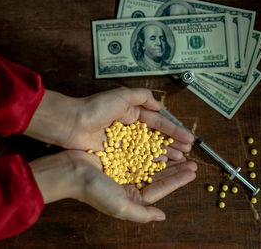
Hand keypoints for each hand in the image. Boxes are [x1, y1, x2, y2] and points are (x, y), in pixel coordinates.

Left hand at [24, 87, 193, 164]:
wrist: (72, 123)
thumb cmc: (95, 108)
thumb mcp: (122, 95)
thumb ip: (142, 96)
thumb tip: (158, 105)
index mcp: (131, 112)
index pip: (157, 122)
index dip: (173, 130)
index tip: (188, 138)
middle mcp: (128, 127)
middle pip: (155, 137)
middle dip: (172, 144)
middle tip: (188, 152)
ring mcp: (122, 142)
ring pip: (147, 149)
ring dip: (164, 153)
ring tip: (180, 159)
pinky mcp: (114, 153)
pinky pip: (135, 158)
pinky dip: (148, 161)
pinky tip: (160, 165)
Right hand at [30, 150, 196, 222]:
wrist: (71, 170)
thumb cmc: (94, 190)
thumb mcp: (121, 206)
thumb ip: (142, 213)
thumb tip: (161, 216)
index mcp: (131, 197)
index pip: (160, 189)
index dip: (177, 181)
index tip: (191, 172)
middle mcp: (128, 184)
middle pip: (157, 175)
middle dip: (175, 169)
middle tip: (191, 161)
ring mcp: (123, 168)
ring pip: (150, 162)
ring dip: (164, 157)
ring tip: (179, 151)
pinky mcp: (116, 155)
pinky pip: (138, 151)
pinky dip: (149, 148)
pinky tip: (159, 143)